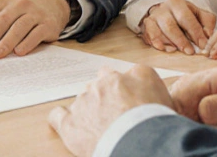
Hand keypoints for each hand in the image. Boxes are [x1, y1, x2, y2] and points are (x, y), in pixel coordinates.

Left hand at [0, 0, 69, 58]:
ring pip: (18, 27)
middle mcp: (19, 5)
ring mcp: (35, 13)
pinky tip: (19, 52)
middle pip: (1, 21)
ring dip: (6, 41)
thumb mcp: (7, 13)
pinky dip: (27, 43)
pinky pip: (36, 33)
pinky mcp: (48, 24)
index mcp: (4, 3)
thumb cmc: (24, 13)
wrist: (53, 4)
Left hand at [49, 64, 173, 156]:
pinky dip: (60, 118)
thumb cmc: (153, 120)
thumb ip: (143, 76)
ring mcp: (84, 103)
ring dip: (88, 111)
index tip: (123, 98)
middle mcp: (101, 84)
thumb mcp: (159, 88)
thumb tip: (135, 76)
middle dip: (103, 98)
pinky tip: (65, 121)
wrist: (139, 141)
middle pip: (98, 86)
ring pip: (82, 101)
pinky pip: (57, 116)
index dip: (119, 87)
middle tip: (115, 116)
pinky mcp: (70, 124)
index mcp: (122, 76)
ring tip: (99, 128)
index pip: (115, 75)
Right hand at [139, 0, 216, 54]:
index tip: (203, 45)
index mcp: (177, 3)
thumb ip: (207, 23)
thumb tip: (208, 36)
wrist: (167, 12)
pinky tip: (163, 48)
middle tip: (189, 52)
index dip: (195, 32)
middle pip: (170, 25)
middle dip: (181, 40)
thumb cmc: (185, 16)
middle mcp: (163, 9)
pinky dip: (155, 42)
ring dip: (167, 42)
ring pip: (158, 31)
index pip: (186, 18)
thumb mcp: (199, 15)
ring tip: (175, 51)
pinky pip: (148, 35)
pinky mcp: (146, 26)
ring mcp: (153, 17)